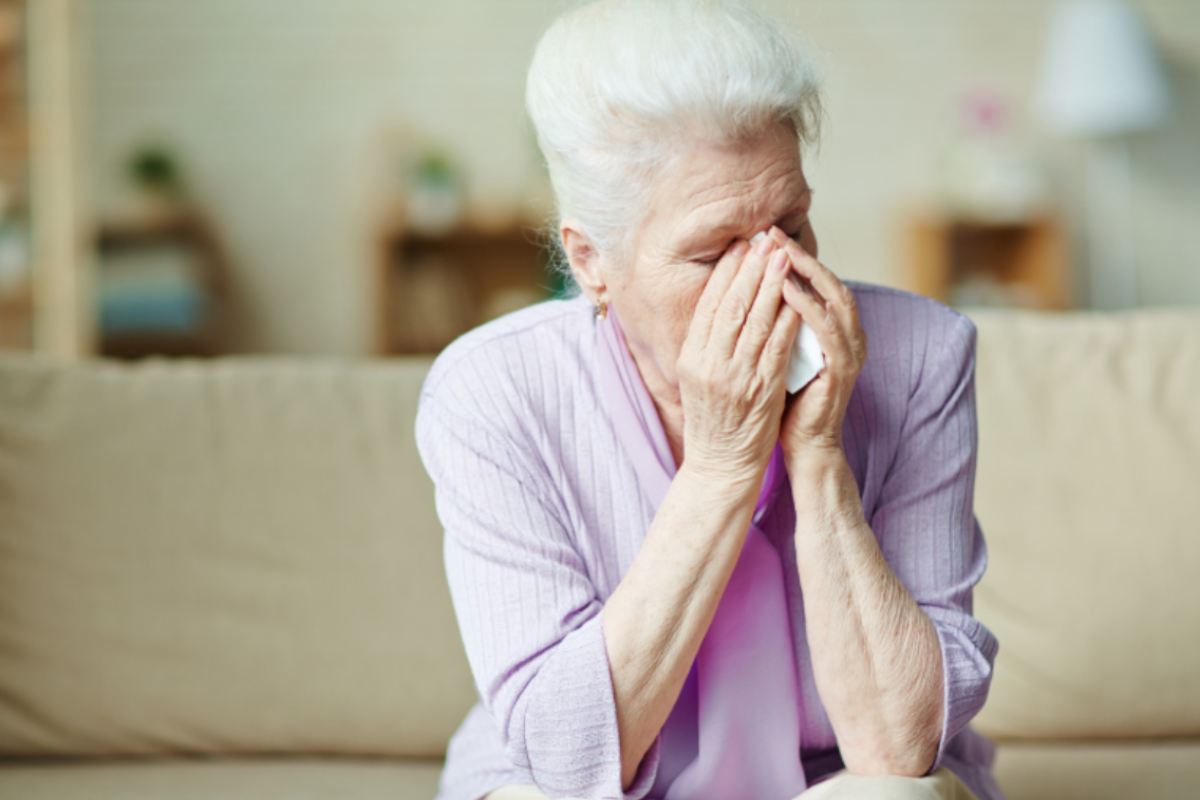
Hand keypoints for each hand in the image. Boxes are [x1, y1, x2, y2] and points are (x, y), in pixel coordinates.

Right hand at [677, 230, 803, 485]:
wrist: (720, 465)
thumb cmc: (713, 420)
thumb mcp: (697, 377)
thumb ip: (708, 343)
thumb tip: (723, 302)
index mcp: (691, 357)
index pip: (709, 305)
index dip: (726, 272)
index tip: (741, 246)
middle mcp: (709, 364)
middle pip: (731, 306)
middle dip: (751, 269)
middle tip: (766, 241)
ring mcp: (735, 378)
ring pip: (755, 322)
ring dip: (772, 286)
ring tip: (784, 258)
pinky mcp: (761, 391)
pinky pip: (776, 348)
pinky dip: (787, 321)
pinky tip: (797, 300)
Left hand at [768, 225, 867, 468]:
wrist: (804, 445)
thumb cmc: (787, 400)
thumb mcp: (779, 353)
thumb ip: (775, 324)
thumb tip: (747, 291)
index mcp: (832, 329)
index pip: (814, 281)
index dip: (791, 257)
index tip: (762, 235)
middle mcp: (848, 334)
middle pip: (828, 280)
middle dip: (799, 255)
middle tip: (772, 232)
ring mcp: (850, 350)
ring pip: (833, 298)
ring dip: (806, 272)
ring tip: (778, 252)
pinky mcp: (843, 369)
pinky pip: (828, 330)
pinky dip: (807, 306)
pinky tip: (785, 289)